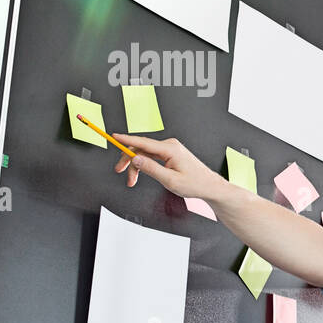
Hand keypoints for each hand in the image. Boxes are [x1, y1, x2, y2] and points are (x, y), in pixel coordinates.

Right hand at [112, 134, 227, 200]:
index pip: (143, 142)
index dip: (126, 139)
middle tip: (120, 172)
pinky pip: (151, 156)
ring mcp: (170, 149)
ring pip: (145, 154)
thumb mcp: (170, 180)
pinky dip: (144, 165)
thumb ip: (151, 169)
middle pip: (141, 148)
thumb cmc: (194, 184)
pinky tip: (140, 174)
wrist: (209, 186)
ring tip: (131, 181)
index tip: (113, 136)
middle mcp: (170, 145)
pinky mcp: (170, 154)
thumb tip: (135, 159)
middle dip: (129, 161)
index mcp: (170, 149)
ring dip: (136, 166)